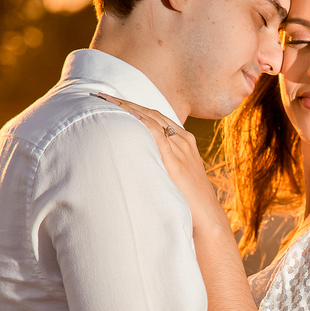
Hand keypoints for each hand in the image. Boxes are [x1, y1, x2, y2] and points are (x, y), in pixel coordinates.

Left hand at [90, 92, 228, 236]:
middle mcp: (183, 139)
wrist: (206, 215)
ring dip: (127, 107)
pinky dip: (140, 121)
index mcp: (185, 140)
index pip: (156, 116)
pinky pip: (155, 133)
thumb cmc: (189, 200)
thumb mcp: (176, 175)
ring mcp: (181, 147)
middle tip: (103, 95)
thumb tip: (139, 164)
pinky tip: (125, 114)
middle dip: (126, 103)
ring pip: (150, 118)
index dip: (134, 107)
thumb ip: (161, 164)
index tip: (114, 101)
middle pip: (151, 113)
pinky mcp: (175, 158)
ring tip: (106, 100)